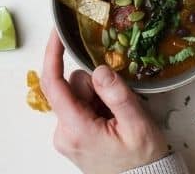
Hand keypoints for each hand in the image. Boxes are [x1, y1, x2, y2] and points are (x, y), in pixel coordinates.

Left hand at [42, 32, 168, 173]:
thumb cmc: (141, 160)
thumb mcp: (137, 125)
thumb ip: (117, 95)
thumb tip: (99, 69)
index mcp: (76, 129)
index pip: (54, 84)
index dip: (53, 55)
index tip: (57, 33)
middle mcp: (63, 133)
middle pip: (70, 87)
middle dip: (95, 87)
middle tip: (118, 106)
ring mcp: (65, 136)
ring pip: (75, 96)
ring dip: (96, 98)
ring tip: (116, 118)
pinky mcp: (71, 137)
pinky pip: (78, 108)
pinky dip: (95, 107)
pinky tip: (110, 121)